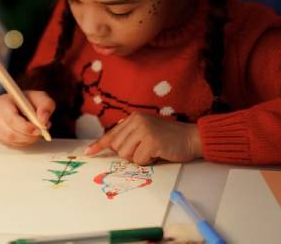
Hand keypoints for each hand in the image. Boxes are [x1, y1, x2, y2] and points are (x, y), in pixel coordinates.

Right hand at [0, 91, 54, 148]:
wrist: (24, 105)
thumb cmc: (29, 101)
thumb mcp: (42, 98)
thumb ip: (45, 107)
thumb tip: (43, 120)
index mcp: (1, 102)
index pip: (11, 119)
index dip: (26, 127)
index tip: (39, 129)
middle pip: (9, 133)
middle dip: (28, 136)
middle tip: (40, 132)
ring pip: (11, 141)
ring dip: (27, 140)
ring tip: (36, 132)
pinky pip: (11, 145)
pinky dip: (23, 143)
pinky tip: (29, 135)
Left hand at [85, 112, 201, 164]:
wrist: (192, 137)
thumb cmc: (170, 137)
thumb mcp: (147, 130)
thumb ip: (132, 134)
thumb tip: (114, 141)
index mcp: (134, 118)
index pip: (112, 134)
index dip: (99, 145)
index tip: (88, 153)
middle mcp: (136, 121)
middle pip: (118, 148)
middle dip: (130, 154)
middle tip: (146, 149)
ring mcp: (144, 130)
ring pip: (127, 155)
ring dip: (139, 158)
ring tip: (153, 150)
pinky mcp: (151, 141)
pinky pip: (139, 160)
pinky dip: (148, 161)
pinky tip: (158, 153)